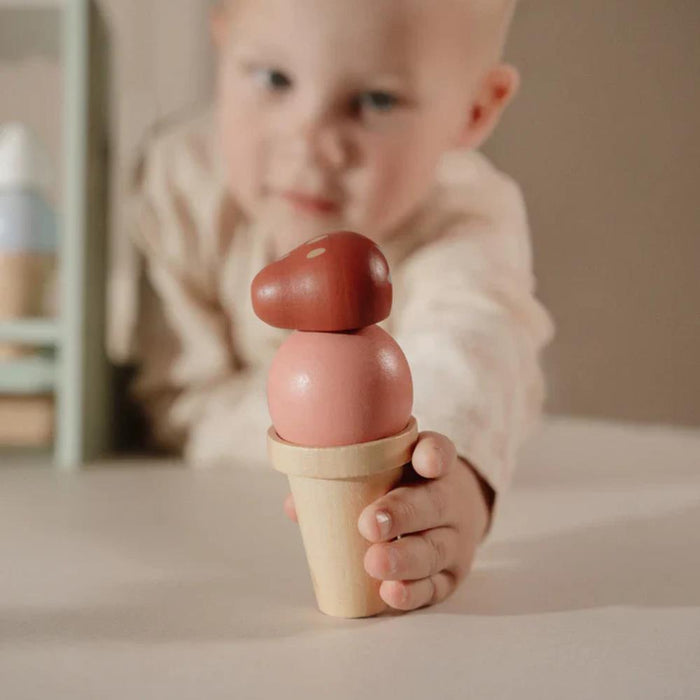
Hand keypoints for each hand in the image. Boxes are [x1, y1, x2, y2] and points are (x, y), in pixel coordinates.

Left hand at [282, 431, 492, 610]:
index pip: (439, 451)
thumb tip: (296, 505)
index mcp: (432, 464)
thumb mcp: (383, 471)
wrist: (452, 515)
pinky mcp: (450, 576)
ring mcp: (453, 540)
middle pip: (434, 504)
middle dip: (402, 514)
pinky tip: (391, 593)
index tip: (423, 461)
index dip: (432, 455)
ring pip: (434, 549)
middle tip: (368, 524)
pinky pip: (435, 586)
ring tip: (374, 563)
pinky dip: (413, 592)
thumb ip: (342, 479)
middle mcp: (448, 499)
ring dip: (404, 559)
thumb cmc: (403, 487)